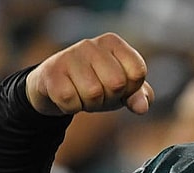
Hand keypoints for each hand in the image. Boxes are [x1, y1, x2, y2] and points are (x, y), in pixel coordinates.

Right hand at [25, 32, 153, 116]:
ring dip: (90, 104)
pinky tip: (67, 97)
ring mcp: (69, 55)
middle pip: (117, 84)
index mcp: (113, 43)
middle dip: (109, 98)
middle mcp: (91, 44)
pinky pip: (70, 101)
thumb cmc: (95, 84)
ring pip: (93, 94)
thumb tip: (142, 108)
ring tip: (81, 94)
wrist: (54, 87)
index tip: (118, 88)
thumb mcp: (122, 90)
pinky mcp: (51, 72)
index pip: (137, 72)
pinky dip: (71, 107)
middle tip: (98, 94)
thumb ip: (139, 96)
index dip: (130, 89)